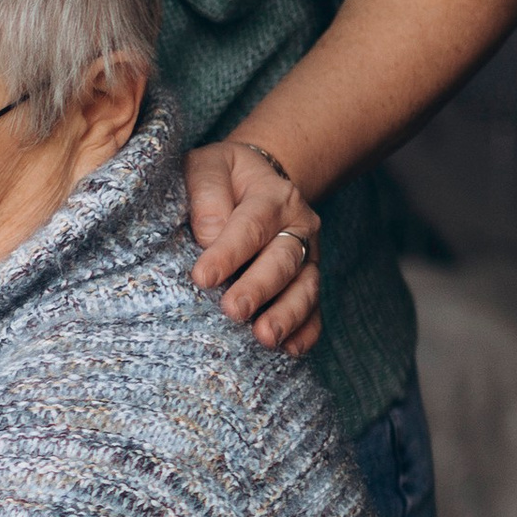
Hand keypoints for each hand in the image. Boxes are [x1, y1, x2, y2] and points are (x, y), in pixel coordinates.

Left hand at [186, 137, 322, 355]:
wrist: (255, 181)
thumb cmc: (223, 177)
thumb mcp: (208, 166)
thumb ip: (207, 193)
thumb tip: (208, 234)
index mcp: (272, 196)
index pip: (250, 226)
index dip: (227, 253)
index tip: (202, 278)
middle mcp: (298, 226)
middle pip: (282, 261)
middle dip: (259, 288)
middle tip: (234, 311)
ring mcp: (306, 256)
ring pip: (305, 287)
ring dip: (287, 315)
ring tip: (266, 338)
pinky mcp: (306, 281)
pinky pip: (314, 309)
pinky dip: (306, 331)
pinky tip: (291, 350)